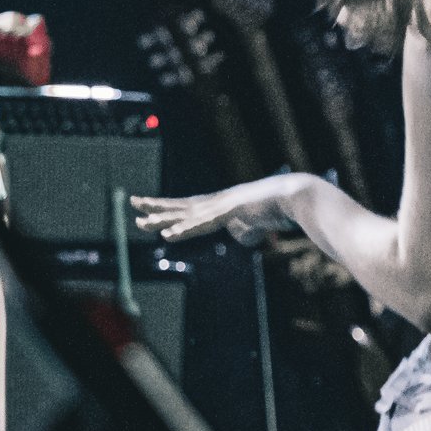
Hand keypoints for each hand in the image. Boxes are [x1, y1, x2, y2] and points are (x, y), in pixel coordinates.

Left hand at [130, 173, 303, 244]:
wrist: (297, 196)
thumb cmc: (280, 209)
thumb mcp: (258, 223)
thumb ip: (245, 229)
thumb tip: (239, 234)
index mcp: (222, 203)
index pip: (189, 207)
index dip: (169, 208)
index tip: (149, 209)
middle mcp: (219, 200)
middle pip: (182, 205)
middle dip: (157, 206)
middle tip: (133, 204)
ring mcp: (224, 204)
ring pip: (187, 213)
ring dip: (163, 219)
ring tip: (142, 222)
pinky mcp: (231, 210)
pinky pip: (203, 223)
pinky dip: (184, 229)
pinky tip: (168, 235)